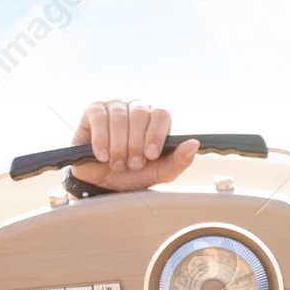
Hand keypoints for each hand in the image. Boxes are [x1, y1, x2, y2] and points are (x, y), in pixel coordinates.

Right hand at [68, 99, 198, 190]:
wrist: (104, 183)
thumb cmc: (134, 174)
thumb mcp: (160, 172)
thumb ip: (179, 160)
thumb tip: (194, 143)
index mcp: (155, 120)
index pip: (161, 114)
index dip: (156, 134)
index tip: (150, 155)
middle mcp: (137, 108)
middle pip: (140, 115)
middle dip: (136, 144)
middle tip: (133, 164)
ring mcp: (116, 107)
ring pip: (120, 117)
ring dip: (119, 146)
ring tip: (118, 164)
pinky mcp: (94, 110)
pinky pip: (100, 118)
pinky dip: (102, 140)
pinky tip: (103, 155)